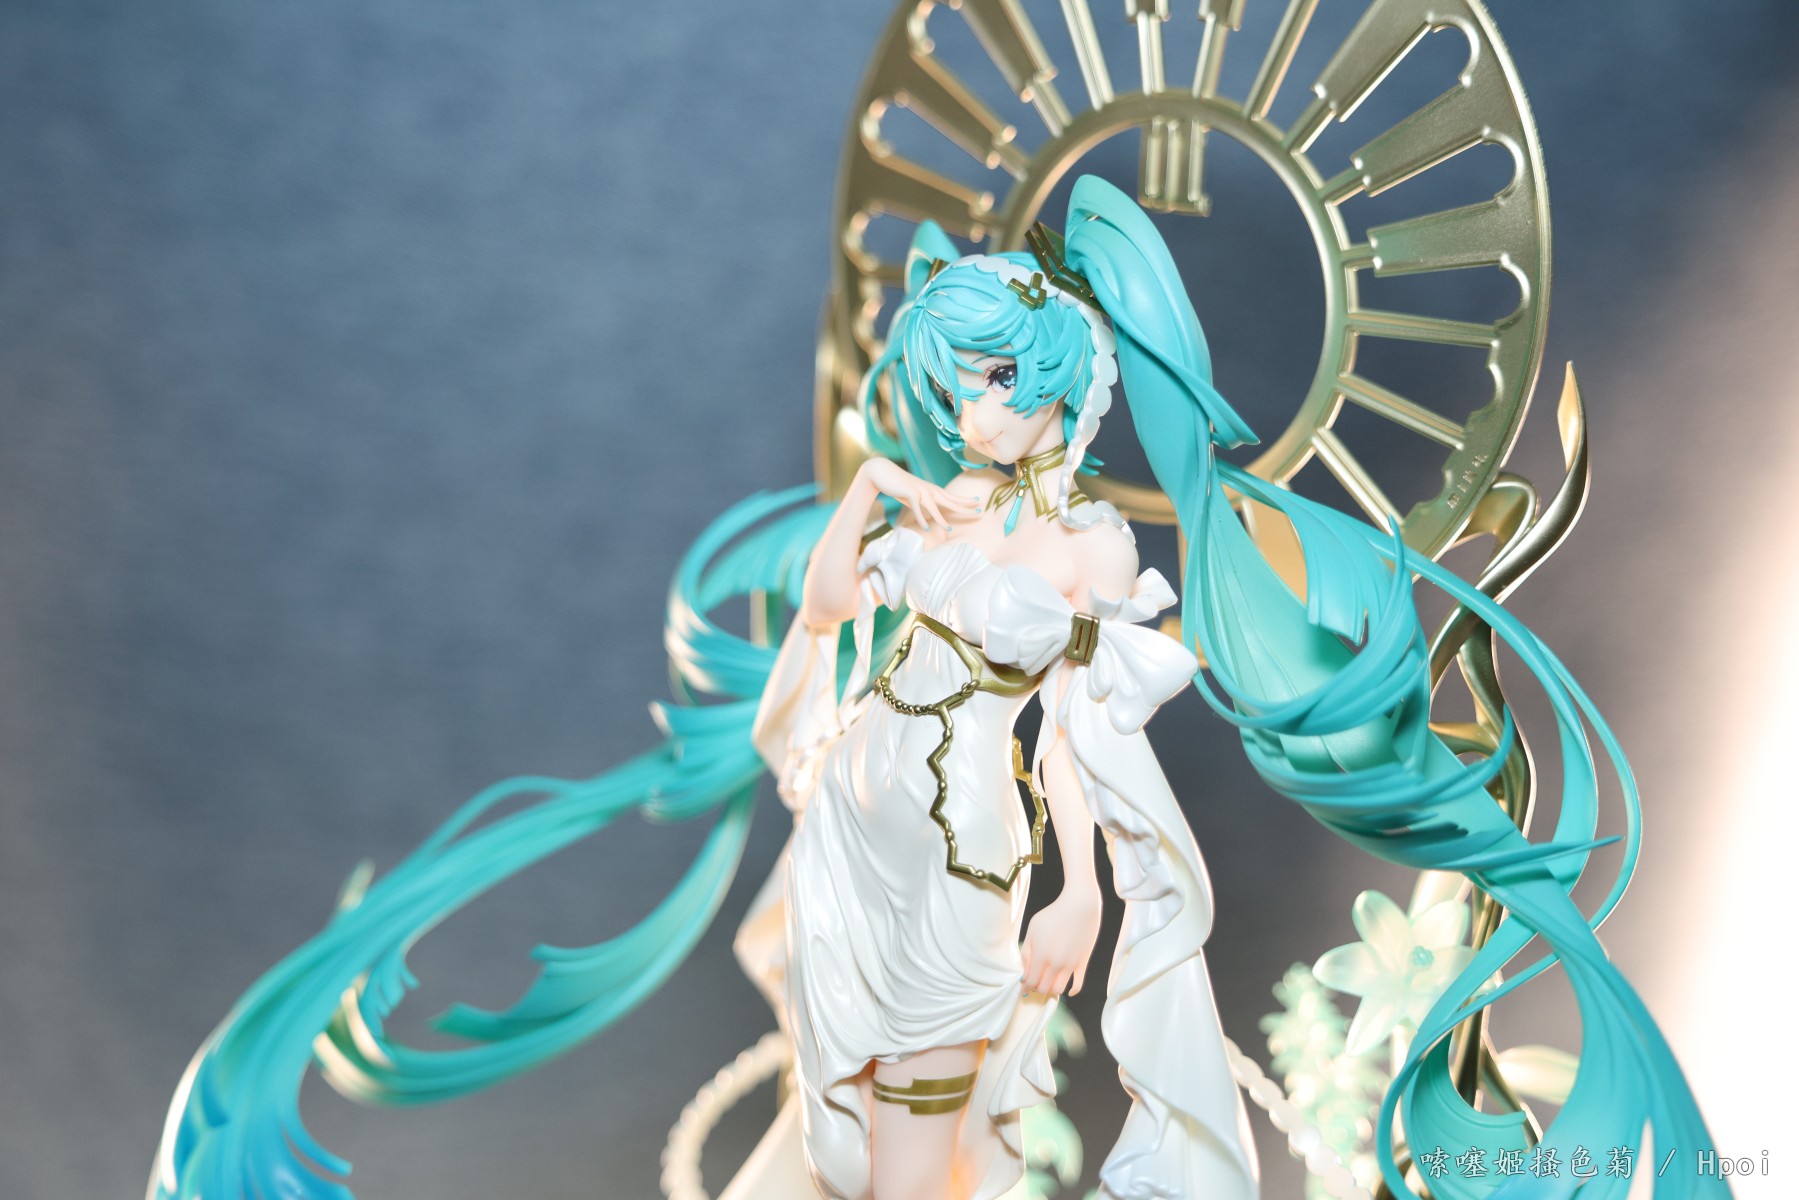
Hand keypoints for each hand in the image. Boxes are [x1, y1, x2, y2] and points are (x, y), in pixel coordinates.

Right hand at [858, 458, 980, 531]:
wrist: (883, 473)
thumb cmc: (899, 486)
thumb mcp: (914, 496)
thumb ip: (923, 504)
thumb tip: (928, 516)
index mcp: (932, 490)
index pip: (952, 497)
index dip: (965, 500)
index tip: (978, 502)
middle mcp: (929, 489)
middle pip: (950, 501)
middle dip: (964, 507)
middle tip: (979, 512)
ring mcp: (920, 491)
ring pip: (934, 508)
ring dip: (941, 519)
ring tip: (949, 529)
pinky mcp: (910, 493)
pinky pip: (917, 509)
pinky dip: (921, 519)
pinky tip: (926, 528)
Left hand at [1019, 888, 1101, 995]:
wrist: (1080, 905)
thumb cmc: (1053, 914)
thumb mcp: (1033, 929)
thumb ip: (1026, 952)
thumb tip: (1024, 972)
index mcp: (1041, 955)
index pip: (1030, 981)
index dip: (1025, 985)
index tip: (1024, 985)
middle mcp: (1056, 963)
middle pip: (1043, 988)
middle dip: (1037, 988)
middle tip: (1035, 982)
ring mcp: (1070, 965)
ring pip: (1058, 990)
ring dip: (1051, 989)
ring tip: (1049, 981)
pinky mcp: (1082, 963)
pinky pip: (1078, 985)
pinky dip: (1072, 991)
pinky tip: (1068, 990)